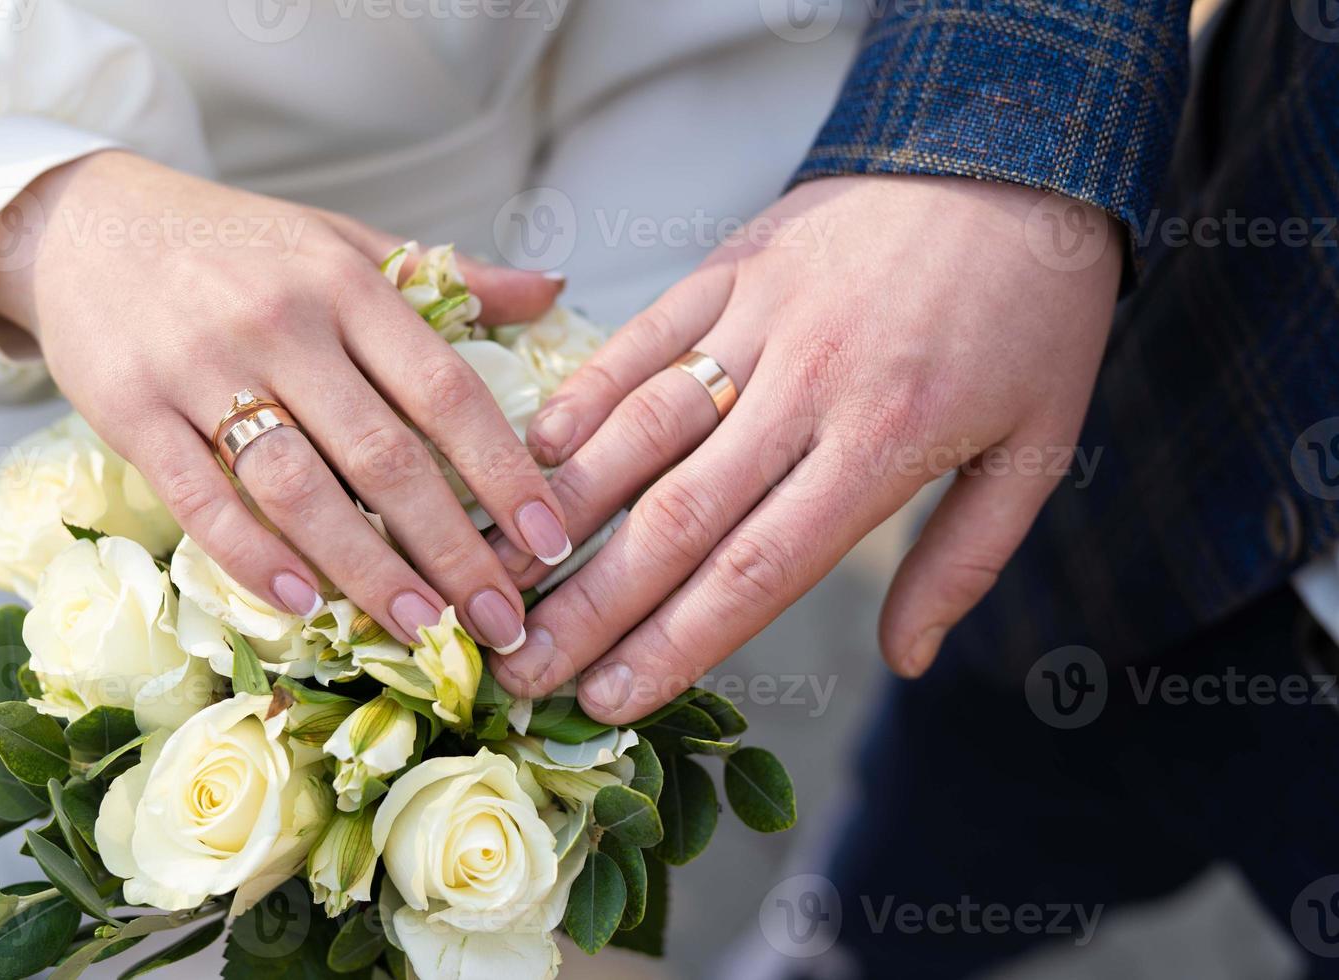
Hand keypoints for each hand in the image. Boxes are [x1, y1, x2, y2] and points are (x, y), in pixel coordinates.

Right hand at [0, 150, 571, 650]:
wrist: (89, 222)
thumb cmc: (238, 244)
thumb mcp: (343, 241)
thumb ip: (446, 277)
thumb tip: (551, 291)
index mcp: (346, 284)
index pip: (446, 390)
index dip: (504, 472)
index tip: (548, 539)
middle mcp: (281, 324)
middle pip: (383, 455)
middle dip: (451, 548)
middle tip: (500, 619)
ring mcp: (201, 369)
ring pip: (299, 488)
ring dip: (368, 569)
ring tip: (422, 630)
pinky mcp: (131, 411)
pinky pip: (202, 498)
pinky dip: (254, 556)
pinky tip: (305, 603)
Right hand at [488, 174, 1120, 721]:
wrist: (1018, 152)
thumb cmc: (1033, 314)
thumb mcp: (1040, 446)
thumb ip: (966, 561)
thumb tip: (905, 660)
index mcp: (886, 444)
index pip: (758, 569)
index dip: (675, 643)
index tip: (608, 699)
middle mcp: (809, 387)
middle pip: (680, 516)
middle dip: (592, 604)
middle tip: (520, 667)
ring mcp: (760, 320)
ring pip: (644, 428)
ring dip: (564, 508)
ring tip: (500, 573)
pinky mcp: (731, 267)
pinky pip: (643, 336)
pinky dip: (585, 393)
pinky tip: (536, 449)